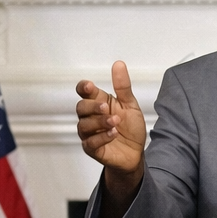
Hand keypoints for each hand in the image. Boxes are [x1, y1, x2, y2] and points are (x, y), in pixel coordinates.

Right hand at [75, 60, 146, 178]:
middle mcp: (91, 117)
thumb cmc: (130, 129)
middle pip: (80, 107)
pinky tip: (113, 134)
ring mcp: (90, 133)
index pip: (83, 92)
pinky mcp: (92, 148)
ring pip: (84, 125)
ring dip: (100, 122)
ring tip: (115, 122)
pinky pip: (90, 142)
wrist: (136, 153)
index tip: (89, 87)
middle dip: (92, 106)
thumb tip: (119, 64)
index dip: (83, 88)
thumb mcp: (130, 105)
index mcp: (98, 103)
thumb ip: (123, 87)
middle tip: (106, 108)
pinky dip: (101, 137)